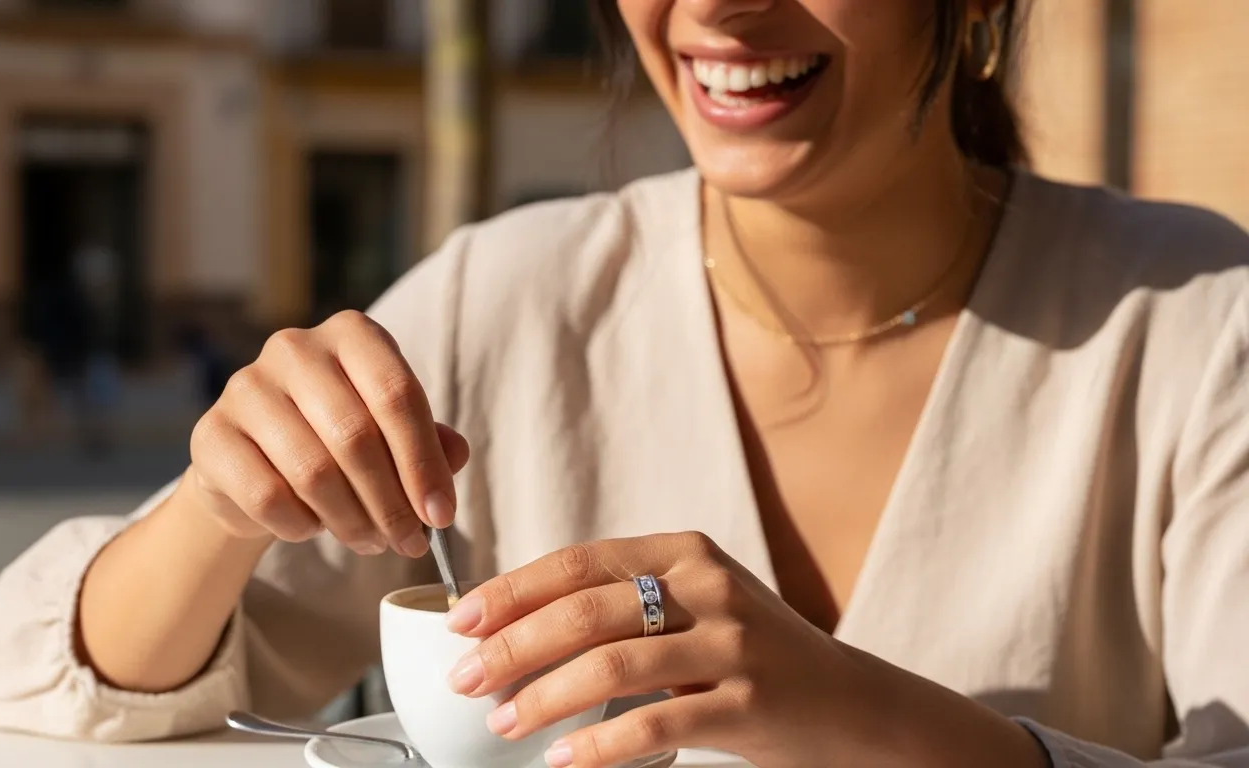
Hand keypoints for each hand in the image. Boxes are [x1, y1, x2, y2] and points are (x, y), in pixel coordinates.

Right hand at [183, 311, 469, 557]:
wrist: (253, 463)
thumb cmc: (337, 441)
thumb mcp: (392, 434)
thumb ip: (430, 442)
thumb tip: (456, 455)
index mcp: (352, 334)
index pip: (398, 395)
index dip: (424, 463)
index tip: (441, 516)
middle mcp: (295, 348)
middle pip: (356, 436)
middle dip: (392, 502)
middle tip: (409, 543)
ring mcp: (245, 387)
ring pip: (313, 472)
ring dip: (352, 521)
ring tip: (370, 541)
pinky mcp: (210, 434)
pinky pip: (268, 497)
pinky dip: (301, 526)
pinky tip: (313, 528)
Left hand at [440, 533, 1049, 767]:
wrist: (849, 703)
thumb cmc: (752, 653)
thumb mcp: (694, 605)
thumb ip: (623, 601)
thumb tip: (516, 625)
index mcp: (683, 551)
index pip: (579, 561)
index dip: (513, 589)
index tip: (463, 620)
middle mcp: (708, 586)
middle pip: (587, 609)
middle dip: (514, 645)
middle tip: (466, 676)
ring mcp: (733, 642)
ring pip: (613, 664)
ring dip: (545, 695)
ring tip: (503, 719)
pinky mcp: (749, 700)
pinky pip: (657, 723)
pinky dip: (601, 744)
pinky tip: (564, 758)